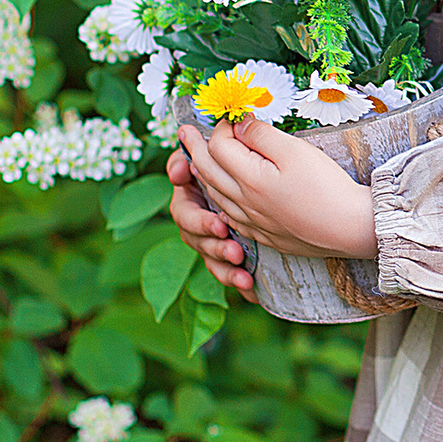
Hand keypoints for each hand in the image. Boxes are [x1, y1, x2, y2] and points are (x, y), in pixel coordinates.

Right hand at [168, 148, 252, 294]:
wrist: (263, 177)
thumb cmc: (232, 161)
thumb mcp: (210, 154)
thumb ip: (189, 158)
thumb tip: (178, 172)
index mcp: (190, 198)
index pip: (184, 212)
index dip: (199, 221)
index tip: (220, 225)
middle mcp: (198, 222)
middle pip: (196, 240)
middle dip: (213, 245)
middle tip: (234, 249)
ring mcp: (211, 240)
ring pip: (210, 259)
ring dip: (223, 266)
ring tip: (242, 268)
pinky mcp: (227, 256)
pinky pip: (228, 273)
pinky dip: (236, 280)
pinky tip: (250, 287)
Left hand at [174, 117, 377, 261]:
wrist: (350, 228)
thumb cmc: (327, 187)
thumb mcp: (295, 151)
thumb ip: (262, 135)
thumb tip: (239, 123)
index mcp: (250, 179)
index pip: (219, 147)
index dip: (222, 127)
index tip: (231, 116)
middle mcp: (244, 202)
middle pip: (209, 171)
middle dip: (194, 148)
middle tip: (183, 133)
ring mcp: (252, 221)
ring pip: (216, 195)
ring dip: (202, 174)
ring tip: (195, 161)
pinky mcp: (264, 234)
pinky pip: (229, 216)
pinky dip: (218, 200)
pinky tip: (221, 198)